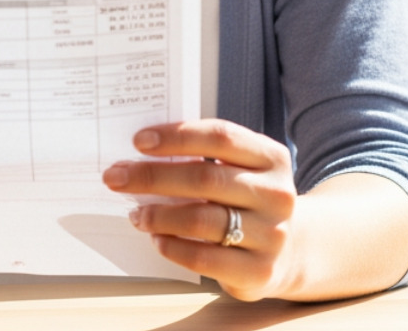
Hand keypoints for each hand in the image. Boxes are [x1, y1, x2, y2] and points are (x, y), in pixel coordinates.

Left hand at [103, 120, 297, 300]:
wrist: (291, 249)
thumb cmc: (247, 199)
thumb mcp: (240, 169)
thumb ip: (204, 157)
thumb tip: (142, 155)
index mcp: (272, 157)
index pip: (221, 137)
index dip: (177, 137)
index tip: (139, 141)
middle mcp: (277, 194)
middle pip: (204, 178)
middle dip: (152, 176)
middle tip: (116, 177)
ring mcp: (272, 234)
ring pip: (201, 219)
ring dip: (158, 215)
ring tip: (135, 213)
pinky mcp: (258, 270)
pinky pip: (203, 258)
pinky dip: (172, 247)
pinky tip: (157, 238)